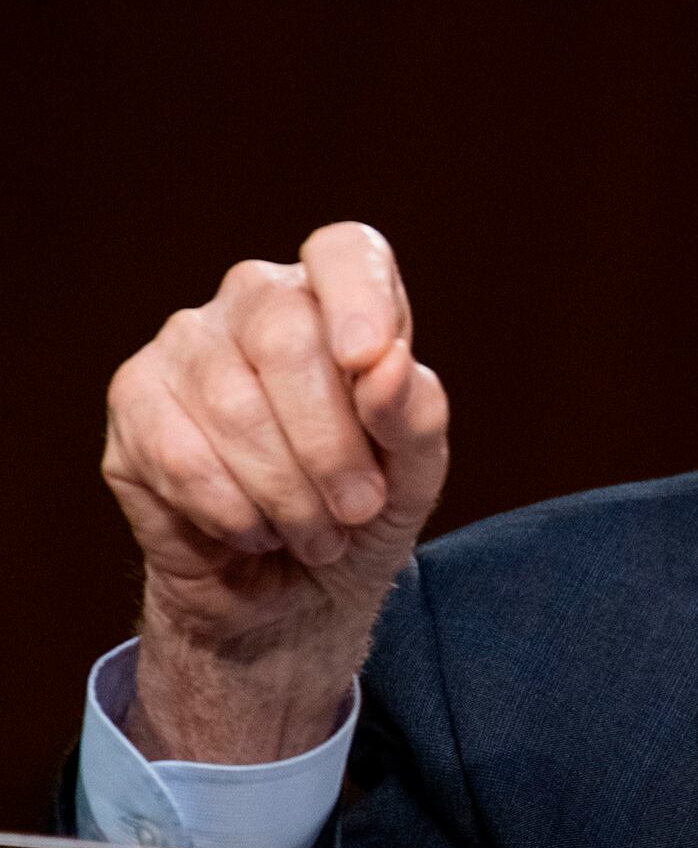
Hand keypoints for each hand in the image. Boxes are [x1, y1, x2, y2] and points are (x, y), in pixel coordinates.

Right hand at [101, 223, 448, 762]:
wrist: (292, 595)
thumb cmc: (361, 514)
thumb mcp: (414, 474)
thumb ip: (414, 415)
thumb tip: (388, 364)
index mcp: (337, 301)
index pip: (343, 252)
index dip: (359, 297)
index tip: (371, 359)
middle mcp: (253, 303)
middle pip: (285, 334)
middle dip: (332, 443)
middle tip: (360, 508)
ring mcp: (185, 345)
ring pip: (233, 404)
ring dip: (288, 492)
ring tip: (317, 534)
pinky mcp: (133, 402)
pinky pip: (180, 454)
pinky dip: (234, 511)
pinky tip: (257, 531)